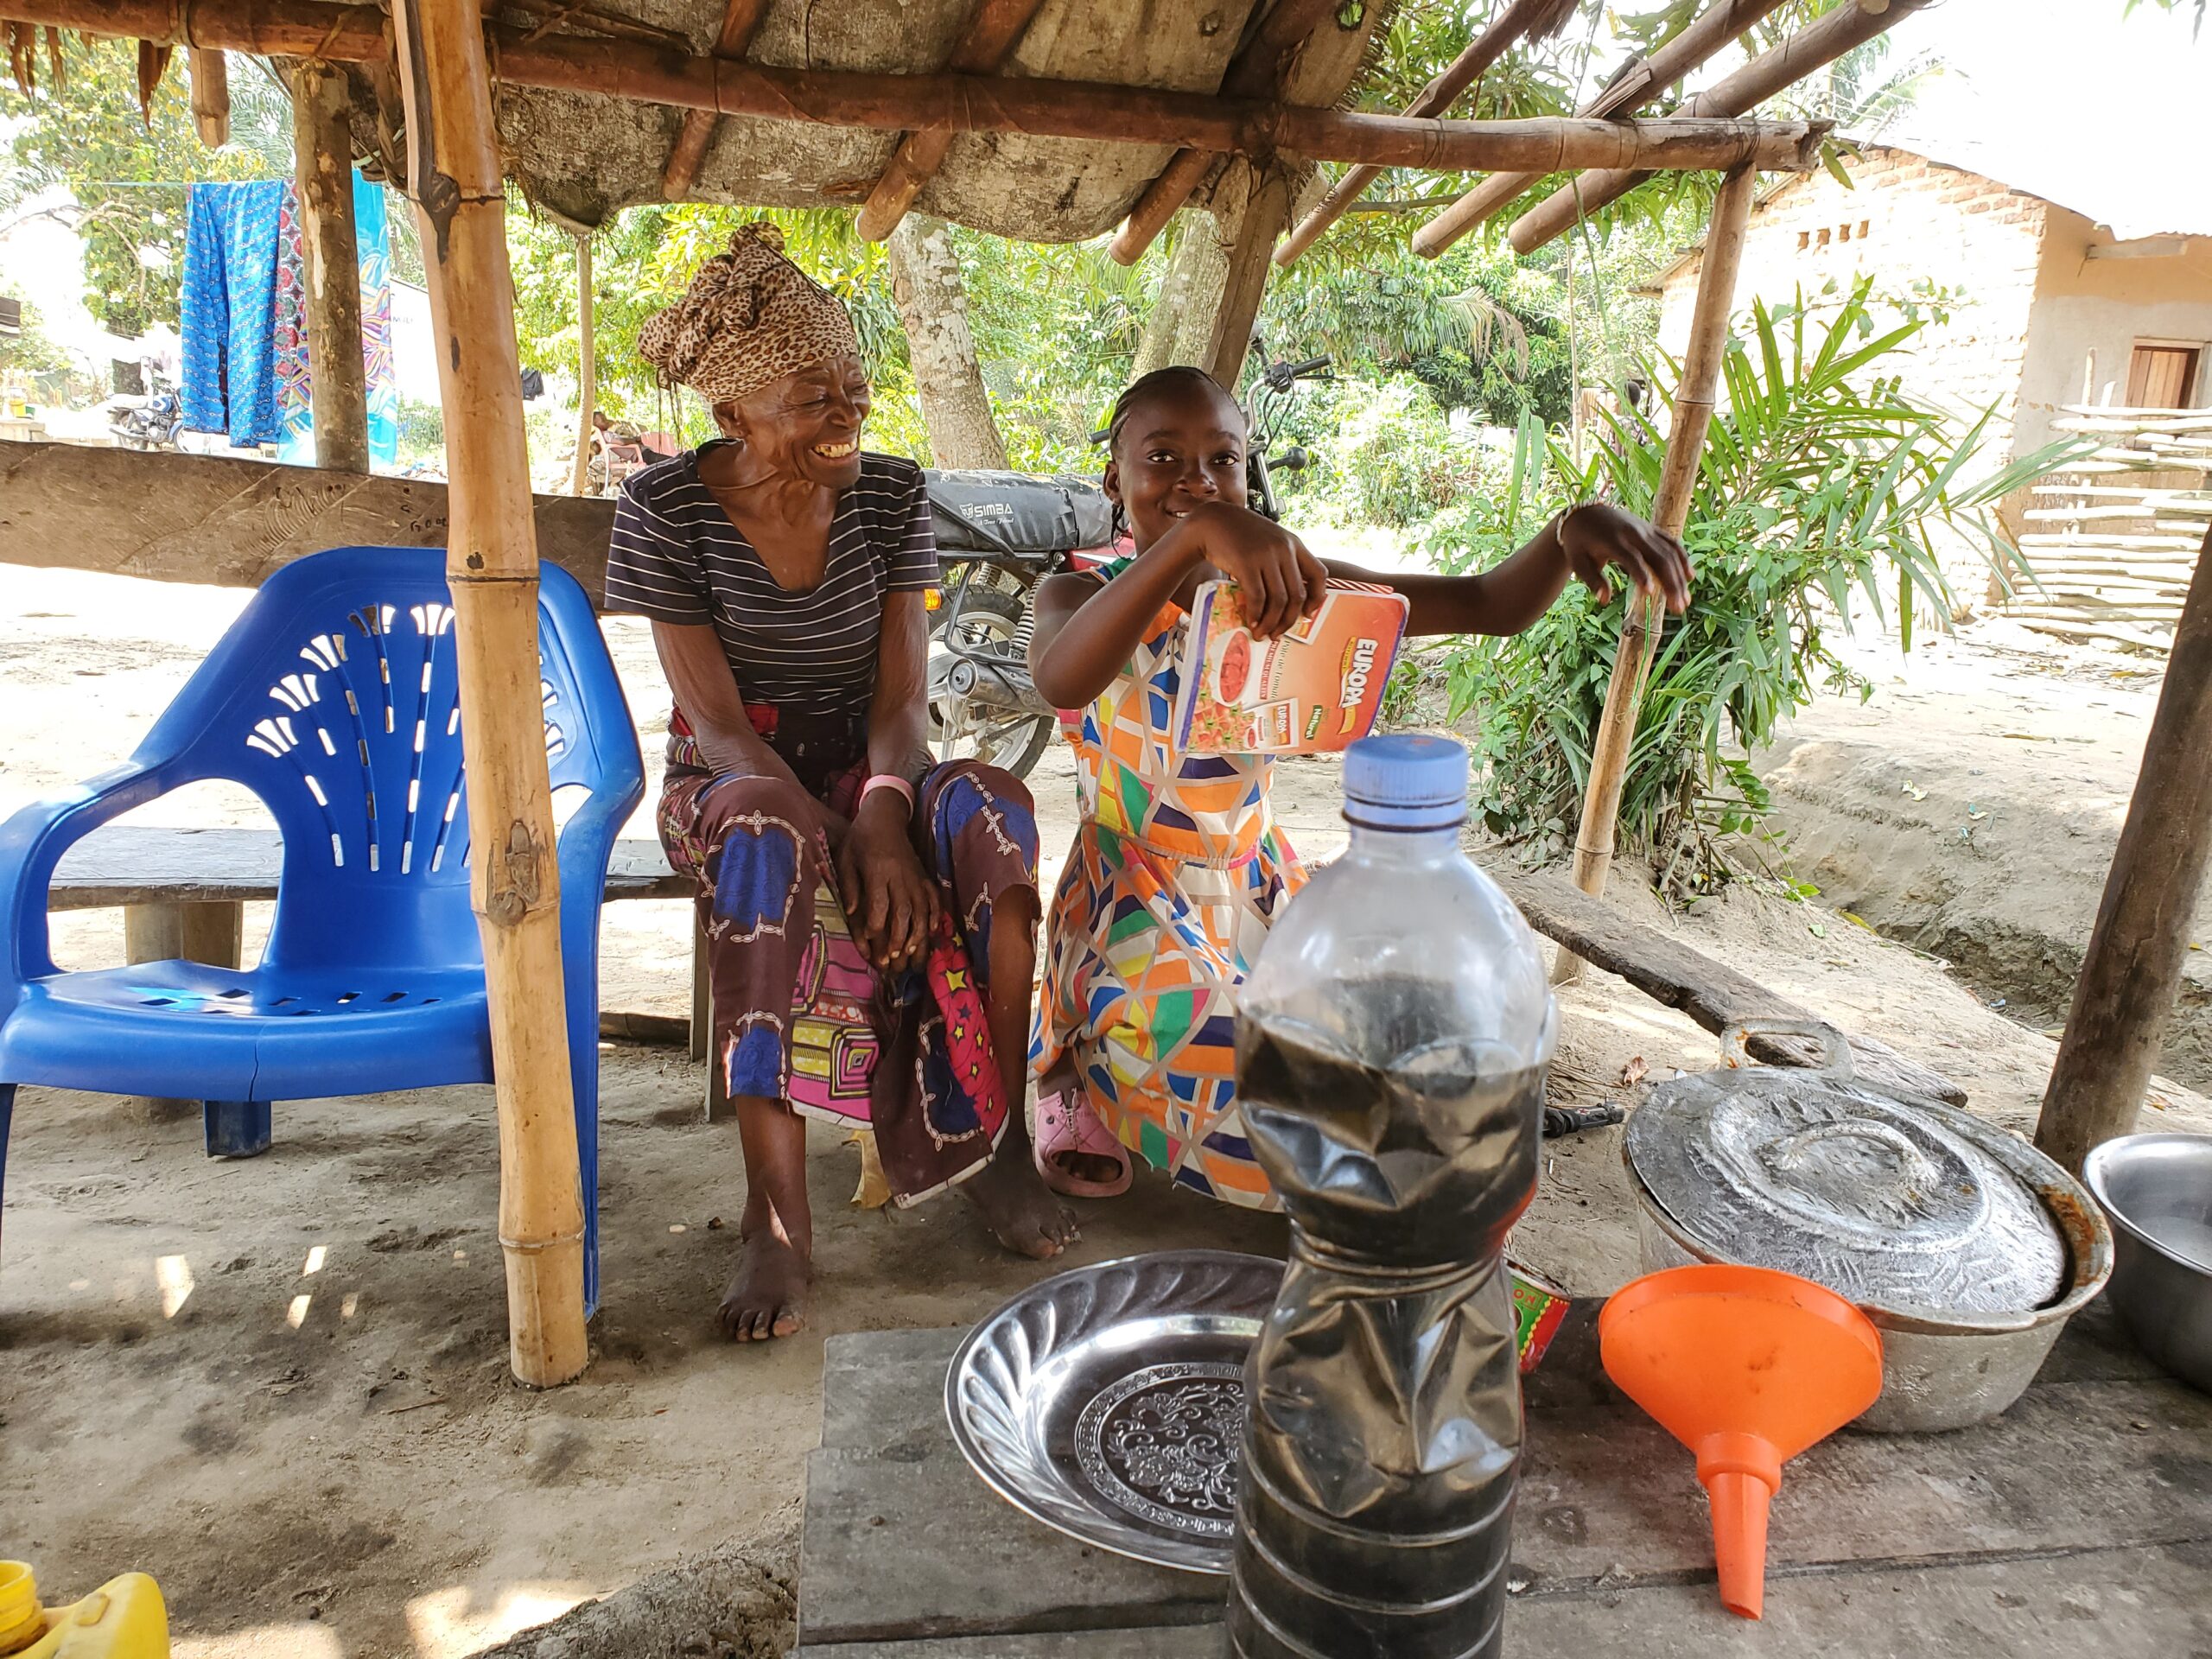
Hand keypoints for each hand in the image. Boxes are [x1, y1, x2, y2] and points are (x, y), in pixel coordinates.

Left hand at [835, 790, 938, 972]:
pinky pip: (934, 898)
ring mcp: (916, 876)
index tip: (869, 940)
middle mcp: (900, 875)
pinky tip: (933, 932)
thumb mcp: (845, 858)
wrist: (885, 817)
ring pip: (922, 908)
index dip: (875, 924)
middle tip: (892, 958)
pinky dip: (935, 915)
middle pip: (904, 910)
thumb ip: (849, 886)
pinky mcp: (924, 876)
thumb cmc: (859, 840)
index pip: (879, 902)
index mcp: (878, 870)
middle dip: (899, 936)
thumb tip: (852, 913)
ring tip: (911, 953)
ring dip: (918, 932)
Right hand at [1182, 502, 1328, 638]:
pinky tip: (1252, 622)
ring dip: (1271, 623)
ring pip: (1279, 600)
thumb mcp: (1270, 541)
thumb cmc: (1240, 534)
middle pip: (1297, 594)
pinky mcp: (1246, 563)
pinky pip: (1257, 597)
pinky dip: (1256, 615)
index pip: (1318, 574)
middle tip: (1278, 633)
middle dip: (1288, 620)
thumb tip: (1287, 599)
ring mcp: (1266, 556)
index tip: (1307, 613)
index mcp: (1294, 544)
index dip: (1316, 598)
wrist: (1212, 522)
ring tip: (1262, 633)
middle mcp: (1284, 549)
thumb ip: (1281, 561)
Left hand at [1557, 502, 1692, 613]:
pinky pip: (1671, 543)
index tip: (1651, 594)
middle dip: (1671, 583)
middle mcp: (1633, 532)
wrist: (1585, 514)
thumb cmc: (1579, 543)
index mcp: (1613, 540)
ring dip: (1679, 577)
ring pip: (1669, 552)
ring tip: (1685, 601)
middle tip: (1678, 608)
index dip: (1641, 575)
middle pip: (1658, 557)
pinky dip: (1682, 558)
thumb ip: (1592, 580)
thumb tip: (1604, 600)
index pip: (1631, 559)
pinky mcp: (1652, 529)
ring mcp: (1645, 529)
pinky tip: (1690, 577)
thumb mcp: (1578, 562)